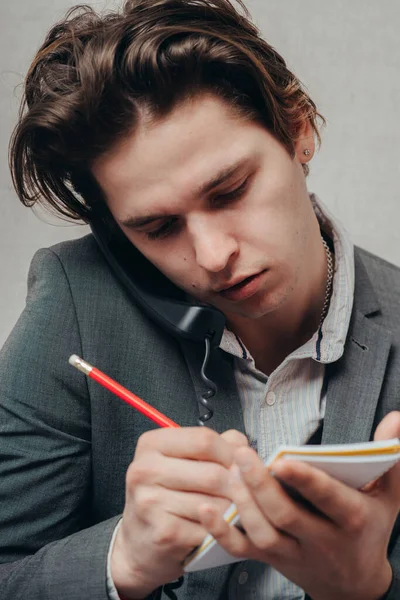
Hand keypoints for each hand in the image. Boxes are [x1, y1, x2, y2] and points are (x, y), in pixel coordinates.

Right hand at [111, 427, 247, 598]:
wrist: (140, 542)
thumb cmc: (166, 495)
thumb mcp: (182, 461)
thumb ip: (214, 446)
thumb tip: (244, 447)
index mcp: (151, 444)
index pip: (204, 440)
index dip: (231, 452)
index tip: (241, 464)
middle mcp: (145, 470)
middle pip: (213, 473)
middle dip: (238, 486)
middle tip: (246, 493)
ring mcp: (151, 502)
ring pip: (215, 504)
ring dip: (232, 510)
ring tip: (232, 510)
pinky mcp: (163, 533)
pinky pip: (209, 529)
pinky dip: (221, 530)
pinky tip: (217, 528)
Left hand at [198, 411, 399, 599]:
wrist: (355, 585)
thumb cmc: (370, 529)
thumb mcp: (390, 494)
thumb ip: (391, 456)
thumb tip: (395, 419)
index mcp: (352, 520)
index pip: (328, 500)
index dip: (306, 481)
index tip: (284, 460)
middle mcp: (322, 541)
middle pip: (287, 515)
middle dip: (262, 485)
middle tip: (243, 455)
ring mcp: (294, 554)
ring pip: (264, 533)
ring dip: (242, 503)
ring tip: (230, 471)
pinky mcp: (272, 560)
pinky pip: (243, 550)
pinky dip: (221, 533)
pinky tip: (206, 510)